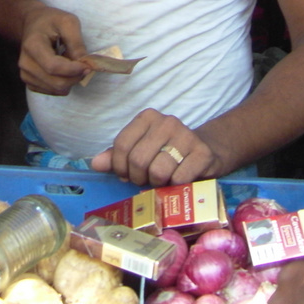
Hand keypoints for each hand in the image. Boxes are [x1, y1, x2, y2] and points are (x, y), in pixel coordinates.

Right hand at [18, 4, 87, 95]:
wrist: (33, 23)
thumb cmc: (51, 21)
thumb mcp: (68, 22)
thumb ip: (77, 42)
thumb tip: (84, 63)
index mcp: (32, 45)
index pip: (54, 67)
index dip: (74, 70)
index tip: (88, 66)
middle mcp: (25, 63)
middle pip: (56, 82)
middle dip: (76, 77)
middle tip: (84, 66)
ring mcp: (25, 74)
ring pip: (56, 89)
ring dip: (70, 80)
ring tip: (70, 63)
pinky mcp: (29, 82)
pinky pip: (52, 92)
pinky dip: (63, 84)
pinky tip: (62, 70)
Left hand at [89, 109, 224, 185]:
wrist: (208, 151)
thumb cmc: (167, 153)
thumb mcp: (140, 150)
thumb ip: (117, 157)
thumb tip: (96, 164)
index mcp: (147, 117)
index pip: (121, 145)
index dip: (120, 167)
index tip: (127, 175)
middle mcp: (167, 122)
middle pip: (138, 160)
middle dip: (139, 178)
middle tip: (146, 180)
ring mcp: (186, 135)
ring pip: (158, 171)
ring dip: (158, 183)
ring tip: (163, 180)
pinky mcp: (203, 153)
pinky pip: (179, 178)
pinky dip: (175, 186)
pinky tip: (179, 181)